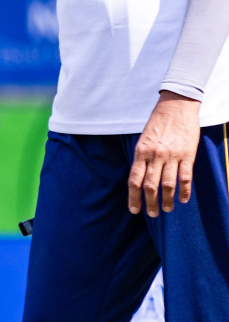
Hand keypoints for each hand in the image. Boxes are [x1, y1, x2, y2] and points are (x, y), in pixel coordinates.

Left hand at [129, 91, 201, 216]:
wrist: (176, 106)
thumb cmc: (157, 124)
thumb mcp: (142, 140)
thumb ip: (141, 159)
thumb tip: (138, 179)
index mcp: (141, 153)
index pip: (134, 180)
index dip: (133, 197)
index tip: (134, 210)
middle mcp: (155, 156)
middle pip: (150, 186)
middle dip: (150, 202)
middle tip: (152, 214)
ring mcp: (172, 155)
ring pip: (168, 184)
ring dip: (167, 200)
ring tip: (166, 209)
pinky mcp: (187, 154)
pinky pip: (185, 176)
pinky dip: (184, 190)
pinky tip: (183, 199)